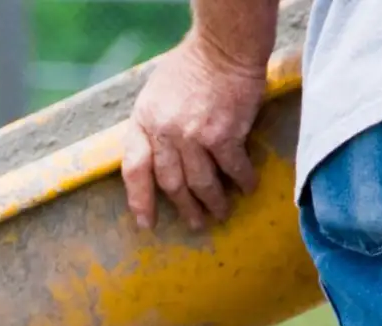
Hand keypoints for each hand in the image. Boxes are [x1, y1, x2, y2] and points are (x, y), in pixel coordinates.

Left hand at [121, 33, 268, 230]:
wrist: (224, 47)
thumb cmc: (191, 66)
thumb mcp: (155, 94)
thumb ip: (153, 127)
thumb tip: (157, 159)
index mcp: (144, 121)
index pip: (134, 169)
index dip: (139, 200)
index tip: (145, 222)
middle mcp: (165, 133)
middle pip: (171, 183)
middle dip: (184, 208)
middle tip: (195, 223)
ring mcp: (193, 136)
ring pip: (201, 183)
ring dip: (213, 203)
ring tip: (220, 213)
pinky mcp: (223, 135)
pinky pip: (232, 168)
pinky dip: (241, 181)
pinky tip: (247, 188)